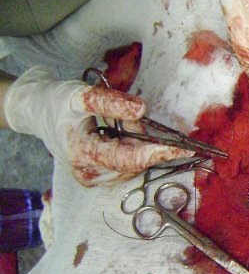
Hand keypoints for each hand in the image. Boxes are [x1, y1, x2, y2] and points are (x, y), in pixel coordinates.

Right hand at [3, 66, 191, 186]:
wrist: (38, 110)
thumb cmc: (59, 101)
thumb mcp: (82, 95)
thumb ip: (111, 103)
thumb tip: (141, 110)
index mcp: (83, 154)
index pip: (130, 158)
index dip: (159, 153)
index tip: (185, 150)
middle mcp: (90, 174)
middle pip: (135, 161)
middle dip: (142, 140)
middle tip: (126, 117)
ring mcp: (95, 178)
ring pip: (133, 163)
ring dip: (135, 144)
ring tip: (111, 125)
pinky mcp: (100, 177)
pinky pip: (127, 164)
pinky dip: (130, 149)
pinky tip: (114, 136)